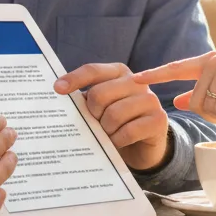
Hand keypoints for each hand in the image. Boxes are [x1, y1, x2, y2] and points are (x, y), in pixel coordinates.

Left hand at [54, 63, 169, 170]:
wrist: (145, 144)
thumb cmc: (117, 122)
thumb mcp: (101, 107)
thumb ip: (87, 99)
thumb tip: (59, 96)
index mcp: (119, 72)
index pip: (93, 70)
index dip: (74, 78)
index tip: (57, 89)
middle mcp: (137, 81)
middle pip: (100, 94)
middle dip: (93, 114)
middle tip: (96, 123)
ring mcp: (150, 99)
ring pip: (113, 114)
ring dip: (106, 130)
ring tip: (108, 134)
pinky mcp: (158, 119)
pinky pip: (128, 132)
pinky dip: (118, 141)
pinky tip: (118, 142)